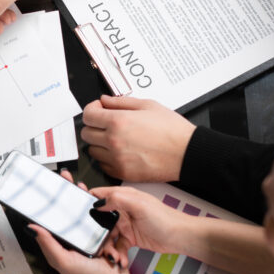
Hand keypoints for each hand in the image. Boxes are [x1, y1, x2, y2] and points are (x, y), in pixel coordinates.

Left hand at [26, 169, 120, 273]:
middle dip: (65, 196)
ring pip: (82, 213)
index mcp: (59, 245)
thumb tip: (33, 227)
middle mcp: (71, 240)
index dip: (47, 206)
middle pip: (66, 213)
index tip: (44, 191)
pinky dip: (97, 210)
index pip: (49, 222)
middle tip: (63, 180)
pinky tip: (95, 201)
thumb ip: (48, 244)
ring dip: (81, 199)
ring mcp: (86, 236)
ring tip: (78, 186)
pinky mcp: (100, 235)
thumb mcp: (63, 261)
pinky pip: (97, 218)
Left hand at [81, 96, 195, 181]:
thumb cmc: (172, 130)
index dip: (92, 110)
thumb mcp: (148, 105)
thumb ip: (121, 102)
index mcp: (119, 121)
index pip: (88, 115)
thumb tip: (104, 100)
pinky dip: (107, 159)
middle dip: (94, 126)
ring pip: (92, 151)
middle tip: (106, 124)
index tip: (98, 110)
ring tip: (115, 139)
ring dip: (99, 144)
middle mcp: (114, 141)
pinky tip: (120, 152)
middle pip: (86, 134)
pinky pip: (103, 165)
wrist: (187, 153)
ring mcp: (117, 159)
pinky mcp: (122, 173)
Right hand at [90, 186, 191, 266]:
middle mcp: (123, 210)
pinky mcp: (130, 238)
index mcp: (124, 197)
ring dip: (108, 246)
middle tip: (95, 242)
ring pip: (107, 235)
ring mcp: (126, 224)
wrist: (180, 237)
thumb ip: (117, 199)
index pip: (99, 196)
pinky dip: (117, 253)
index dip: (87, 202)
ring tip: (111, 256)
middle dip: (96, 232)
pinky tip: (120, 259)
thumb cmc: (165, 219)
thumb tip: (98, 201)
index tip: (77, 213)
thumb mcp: (139, 205)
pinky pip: (117, 246)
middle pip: (100, 219)